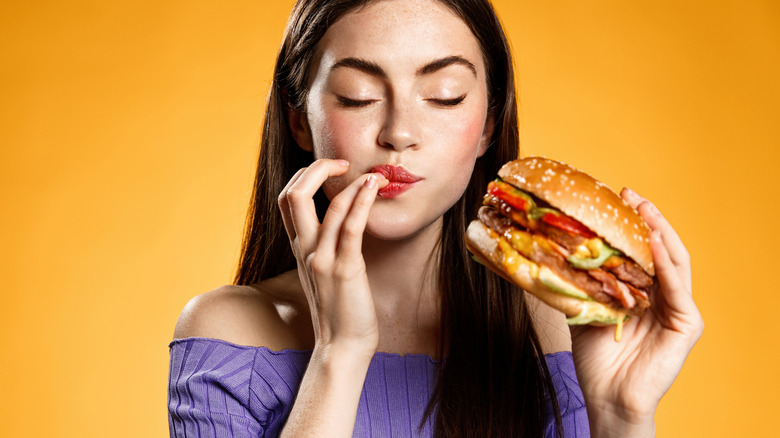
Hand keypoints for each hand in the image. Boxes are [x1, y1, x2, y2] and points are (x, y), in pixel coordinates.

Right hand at [278, 159, 388, 356]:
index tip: (331, 170)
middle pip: (294, 194)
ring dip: (353, 183)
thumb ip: (324, 244)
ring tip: (375, 174)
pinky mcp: (346, 270)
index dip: (305, 175)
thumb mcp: (323, 270)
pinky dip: (362, 201)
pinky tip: (375, 188)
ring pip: (329, 207)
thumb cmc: (339, 308)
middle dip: (317, 168)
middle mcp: (306, 250)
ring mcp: (324, 260)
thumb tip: (341, 218)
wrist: (342, 346)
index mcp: (299, 248)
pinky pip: (351, 227)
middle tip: (343, 163)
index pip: (287, 198)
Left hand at [569, 188, 703, 435]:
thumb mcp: (582, 308)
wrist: (605, 396)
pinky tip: (655, 244)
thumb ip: (576, 281)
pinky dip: (667, 265)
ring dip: (660, 233)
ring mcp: (678, 309)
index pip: (642, 248)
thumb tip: (545, 249)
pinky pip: (678, 289)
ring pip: (674, 261)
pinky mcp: (687, 325)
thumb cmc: (594, 357)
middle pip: (661, 248)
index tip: (615, 196)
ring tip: (643, 210)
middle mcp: (664, 295)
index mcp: (643, 290)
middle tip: (630, 194)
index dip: (631, 222)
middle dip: (647, 218)